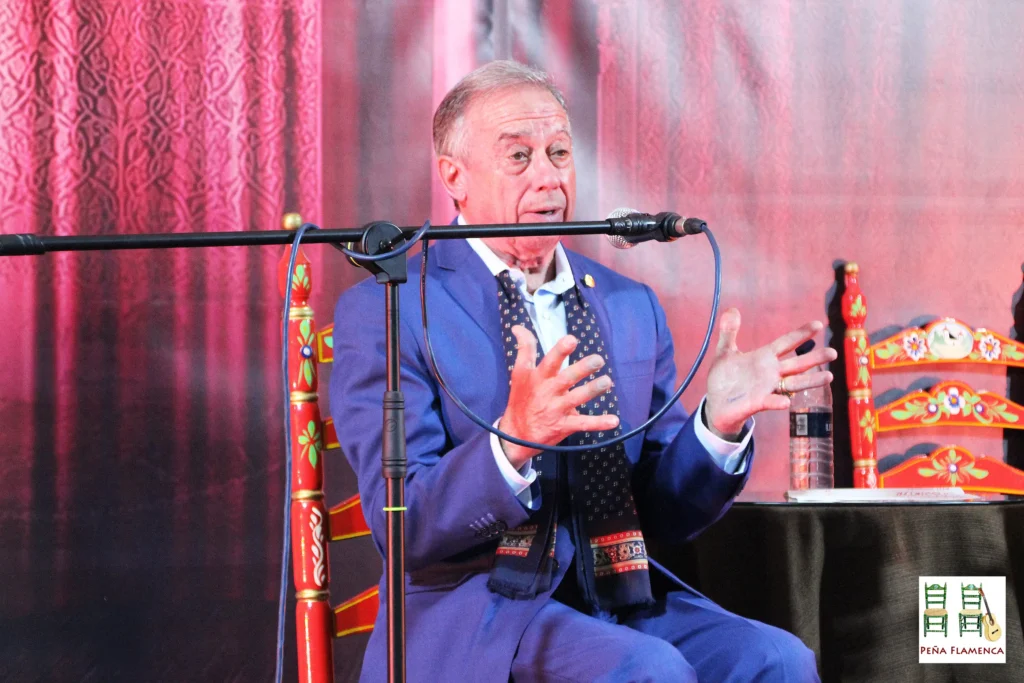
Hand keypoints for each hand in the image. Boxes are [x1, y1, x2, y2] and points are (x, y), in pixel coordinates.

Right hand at [498, 326, 619, 469]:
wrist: (516, 434)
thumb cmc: (521, 399)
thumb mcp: (519, 373)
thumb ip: (524, 349)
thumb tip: (518, 327)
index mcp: (538, 377)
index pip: (549, 361)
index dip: (560, 351)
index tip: (571, 340)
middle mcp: (548, 392)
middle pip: (566, 378)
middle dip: (582, 369)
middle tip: (597, 360)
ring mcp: (556, 409)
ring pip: (576, 398)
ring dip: (592, 390)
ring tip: (607, 382)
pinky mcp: (564, 425)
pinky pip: (583, 424)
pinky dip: (599, 423)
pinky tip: (614, 421)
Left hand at [704, 309, 836, 439]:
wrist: (715, 403)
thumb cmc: (724, 378)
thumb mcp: (725, 352)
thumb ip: (729, 332)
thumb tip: (731, 310)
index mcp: (764, 357)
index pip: (786, 343)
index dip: (801, 334)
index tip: (818, 324)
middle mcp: (770, 372)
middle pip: (797, 364)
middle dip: (814, 358)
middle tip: (833, 352)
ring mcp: (766, 388)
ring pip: (793, 384)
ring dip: (810, 381)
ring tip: (829, 377)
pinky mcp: (757, 403)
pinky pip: (770, 402)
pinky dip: (778, 402)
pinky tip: (786, 402)